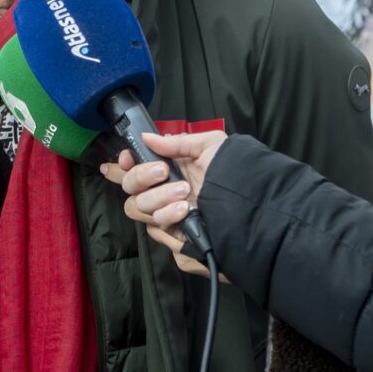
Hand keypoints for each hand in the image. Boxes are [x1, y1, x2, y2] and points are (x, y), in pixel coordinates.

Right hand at [100, 130, 228, 277]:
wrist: (250, 202)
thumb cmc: (234, 172)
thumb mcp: (209, 146)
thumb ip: (177, 142)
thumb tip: (146, 136)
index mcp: (167, 169)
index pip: (130, 168)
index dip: (122, 164)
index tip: (129, 158)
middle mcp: (161, 191)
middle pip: (129, 188)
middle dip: (141, 177)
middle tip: (163, 172)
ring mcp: (166, 213)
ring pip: (139, 208)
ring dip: (159, 198)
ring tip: (186, 194)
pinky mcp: (174, 234)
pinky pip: (157, 229)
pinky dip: (169, 217)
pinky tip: (187, 211)